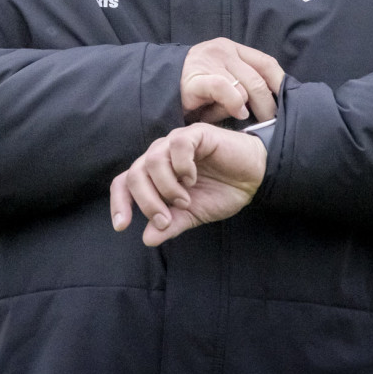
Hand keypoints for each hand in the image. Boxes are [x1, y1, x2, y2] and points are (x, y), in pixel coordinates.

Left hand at [109, 123, 266, 246]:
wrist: (254, 176)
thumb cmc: (221, 191)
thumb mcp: (193, 215)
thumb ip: (171, 225)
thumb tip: (147, 239)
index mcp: (155, 175)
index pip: (124, 183)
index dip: (119, 203)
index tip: (122, 226)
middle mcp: (161, 155)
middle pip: (134, 174)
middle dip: (146, 202)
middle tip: (166, 220)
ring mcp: (176, 143)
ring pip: (152, 160)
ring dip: (166, 187)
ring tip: (185, 200)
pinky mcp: (195, 134)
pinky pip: (177, 145)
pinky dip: (182, 166)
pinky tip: (192, 178)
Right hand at [180, 38, 283, 123]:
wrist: (156, 87)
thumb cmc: (194, 89)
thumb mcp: (222, 79)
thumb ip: (243, 83)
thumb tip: (273, 100)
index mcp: (232, 49)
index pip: (266, 63)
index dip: (280, 83)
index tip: (287, 102)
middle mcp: (223, 51)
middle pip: (258, 78)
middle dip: (269, 103)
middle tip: (271, 122)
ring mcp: (208, 62)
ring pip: (245, 85)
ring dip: (250, 107)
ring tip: (247, 120)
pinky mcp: (195, 79)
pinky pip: (224, 88)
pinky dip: (235, 102)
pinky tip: (237, 113)